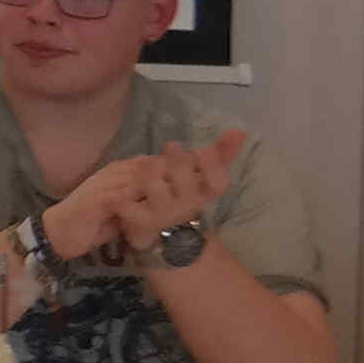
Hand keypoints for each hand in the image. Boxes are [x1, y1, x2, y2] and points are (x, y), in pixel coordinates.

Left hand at [86, 130, 248, 257]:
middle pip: (184, 181)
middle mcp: (186, 205)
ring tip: (147, 162)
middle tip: (171, 146)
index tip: (202, 150)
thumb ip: (221, 153)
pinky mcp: (139, 220)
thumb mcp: (202, 175)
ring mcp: (162, 213)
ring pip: (154, 187)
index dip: (211, 166)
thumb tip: (239, 131)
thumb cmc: (181, 193)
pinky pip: (129, 207)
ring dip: (150, 170)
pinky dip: (124, 198)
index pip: (218, 184)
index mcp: (204, 193)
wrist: (159, 231)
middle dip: (177, 160)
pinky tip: (124, 190)